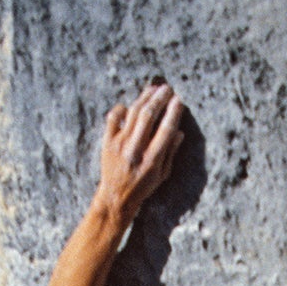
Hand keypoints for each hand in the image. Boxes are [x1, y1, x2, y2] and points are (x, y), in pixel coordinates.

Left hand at [96, 82, 184, 227]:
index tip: (179, 101)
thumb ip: (170, 152)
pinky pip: (114, 116)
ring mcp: (120, 144)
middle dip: (159, 98)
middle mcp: (135, 150)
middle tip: (167, 88)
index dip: (173, 113)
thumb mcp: (162, 175)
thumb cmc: (142, 186)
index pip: (165, 130)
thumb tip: (179, 132)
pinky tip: (130, 106)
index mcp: (152, 161)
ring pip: (133, 112)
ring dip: (144, 97)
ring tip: (153, 89)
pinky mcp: (107, 141)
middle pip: (148, 115)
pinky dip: (122, 108)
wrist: (115, 197)